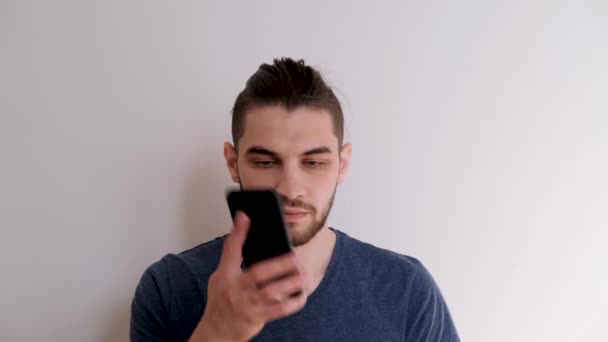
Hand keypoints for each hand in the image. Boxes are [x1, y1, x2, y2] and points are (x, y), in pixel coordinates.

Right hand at [190, 212, 306, 341]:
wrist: (216, 332)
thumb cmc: (221, 302)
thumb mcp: (220, 278)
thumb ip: (232, 260)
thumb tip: (244, 236)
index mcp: (225, 276)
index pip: (230, 251)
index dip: (237, 232)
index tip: (245, 216)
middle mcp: (234, 289)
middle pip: (258, 273)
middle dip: (279, 264)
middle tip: (296, 257)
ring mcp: (245, 305)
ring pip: (271, 292)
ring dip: (290, 284)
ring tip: (305, 276)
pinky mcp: (255, 318)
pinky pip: (277, 311)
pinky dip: (292, 304)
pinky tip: (302, 296)